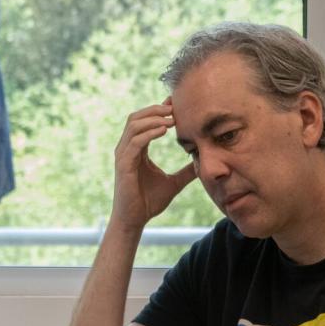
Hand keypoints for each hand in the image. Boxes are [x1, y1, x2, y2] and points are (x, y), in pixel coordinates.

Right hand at [111, 100, 196, 230]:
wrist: (135, 220)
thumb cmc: (149, 202)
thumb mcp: (173, 183)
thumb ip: (186, 172)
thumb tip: (201, 165)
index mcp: (136, 150)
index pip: (144, 122)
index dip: (158, 111)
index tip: (175, 105)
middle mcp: (126, 149)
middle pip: (136, 117)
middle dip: (154, 110)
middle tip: (174, 107)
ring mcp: (123, 156)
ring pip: (133, 125)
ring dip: (153, 119)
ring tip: (171, 118)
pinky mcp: (123, 165)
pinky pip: (134, 142)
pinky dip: (148, 133)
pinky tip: (163, 131)